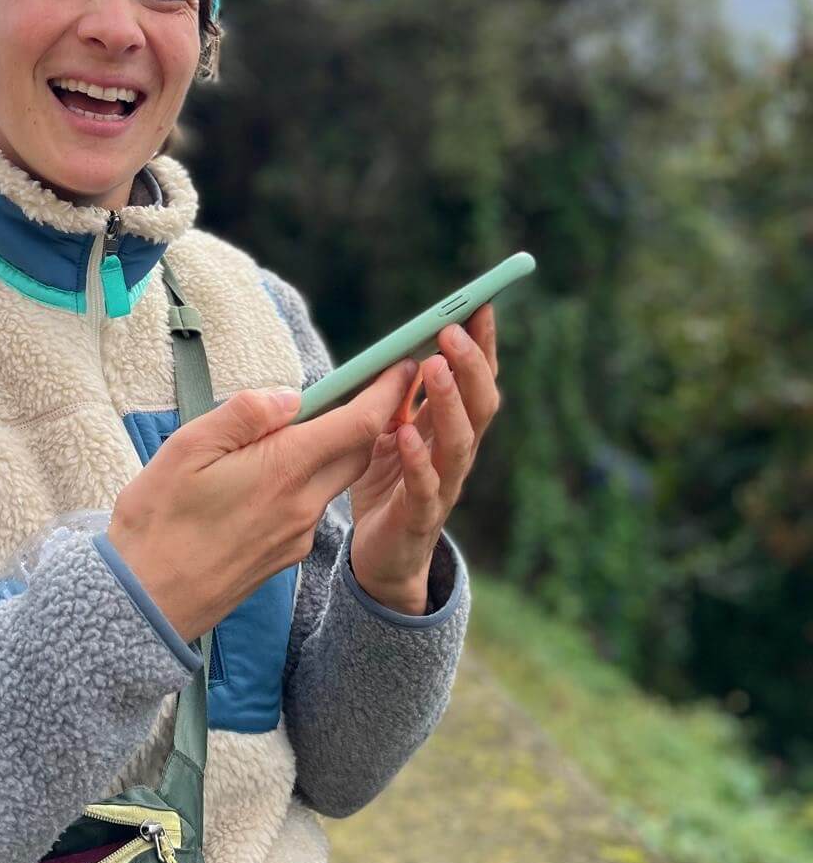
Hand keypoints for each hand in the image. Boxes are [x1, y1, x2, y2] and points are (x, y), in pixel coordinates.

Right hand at [107, 357, 418, 642]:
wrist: (147, 603)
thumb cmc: (157, 522)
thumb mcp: (186, 449)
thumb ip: (243, 415)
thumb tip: (290, 397)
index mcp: (283, 470)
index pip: (358, 424)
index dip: (387, 392)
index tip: (403, 366)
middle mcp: (302, 504)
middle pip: (359, 452)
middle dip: (374, 416)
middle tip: (372, 383)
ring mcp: (298, 535)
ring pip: (334, 479)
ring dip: (340, 448)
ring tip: (318, 421)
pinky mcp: (286, 555)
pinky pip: (312, 505)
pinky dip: (311, 478)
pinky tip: (279, 470)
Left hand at [348, 303, 499, 611]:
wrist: (382, 557)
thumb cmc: (388, 486)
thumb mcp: (389, 432)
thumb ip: (398, 399)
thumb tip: (401, 352)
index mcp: (450, 429)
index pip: (474, 381)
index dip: (481, 345)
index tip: (480, 305)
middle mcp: (456, 454)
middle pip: (478, 405)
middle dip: (470, 365)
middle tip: (453, 329)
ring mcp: (443, 487)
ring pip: (460, 442)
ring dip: (449, 402)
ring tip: (435, 367)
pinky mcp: (419, 518)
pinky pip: (425, 488)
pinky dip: (419, 460)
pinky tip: (408, 434)